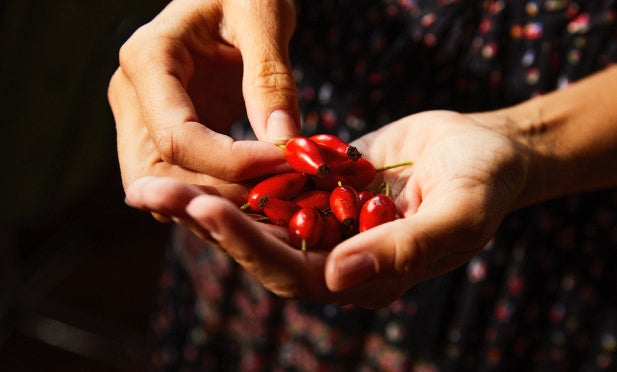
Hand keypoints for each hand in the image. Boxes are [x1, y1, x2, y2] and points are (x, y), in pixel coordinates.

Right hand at [108, 0, 299, 192]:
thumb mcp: (263, 16)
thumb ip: (270, 78)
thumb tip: (284, 141)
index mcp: (147, 59)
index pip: (177, 137)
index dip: (232, 163)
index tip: (286, 162)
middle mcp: (132, 93)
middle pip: (158, 172)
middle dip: (217, 192)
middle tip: (275, 193)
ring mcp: (141, 115)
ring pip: (163, 183)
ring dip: (214, 198)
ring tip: (269, 192)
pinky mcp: (162, 129)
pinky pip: (179, 174)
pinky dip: (215, 189)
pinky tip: (257, 186)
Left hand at [125, 111, 528, 307]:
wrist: (485, 149)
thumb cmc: (484, 182)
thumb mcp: (460, 213)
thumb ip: (405, 249)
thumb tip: (339, 277)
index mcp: (365, 277)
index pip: (294, 273)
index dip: (250, 245)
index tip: (207, 210)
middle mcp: (336, 258)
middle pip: (260, 249)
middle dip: (206, 222)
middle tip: (152, 193)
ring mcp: (325, 224)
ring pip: (256, 218)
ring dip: (207, 199)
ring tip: (155, 179)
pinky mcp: (319, 191)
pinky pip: (271, 187)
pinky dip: (235, 176)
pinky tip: (196, 158)